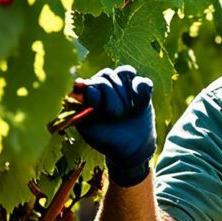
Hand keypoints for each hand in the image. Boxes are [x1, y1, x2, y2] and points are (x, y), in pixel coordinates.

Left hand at [75, 66, 155, 186]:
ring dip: (126, 92)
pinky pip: (143, 81)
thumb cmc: (106, 139)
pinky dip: (142, 90)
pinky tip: (140, 105)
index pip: (92, 79)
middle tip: (117, 116)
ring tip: (128, 110)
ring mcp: (124, 87)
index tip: (99, 108)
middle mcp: (105, 86)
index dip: (97, 92)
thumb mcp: (88, 126)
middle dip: (113, 97)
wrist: (131, 148)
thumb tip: (79, 82)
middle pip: (107, 74)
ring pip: (125, 72)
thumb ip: (80, 106)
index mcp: (90, 93)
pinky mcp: (141, 91)